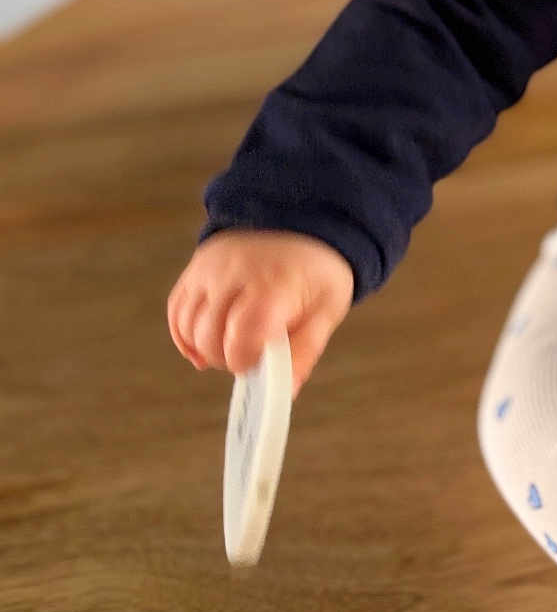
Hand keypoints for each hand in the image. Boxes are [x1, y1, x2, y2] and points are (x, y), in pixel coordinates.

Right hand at [167, 229, 354, 398]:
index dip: (244, 359)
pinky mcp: (196, 267)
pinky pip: (176, 310)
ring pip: (188, 326)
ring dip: (205, 349)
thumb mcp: (326, 310)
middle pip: (210, 335)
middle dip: (227, 359)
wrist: (302, 220)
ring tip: (232, 347)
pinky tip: (204, 346)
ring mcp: (210, 267)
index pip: (242, 334)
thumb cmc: (316, 272)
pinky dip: (185, 335)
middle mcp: (235, 272)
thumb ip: (304, 351)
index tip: (257, 363)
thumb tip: (284, 391)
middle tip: (250, 357)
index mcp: (274, 284)